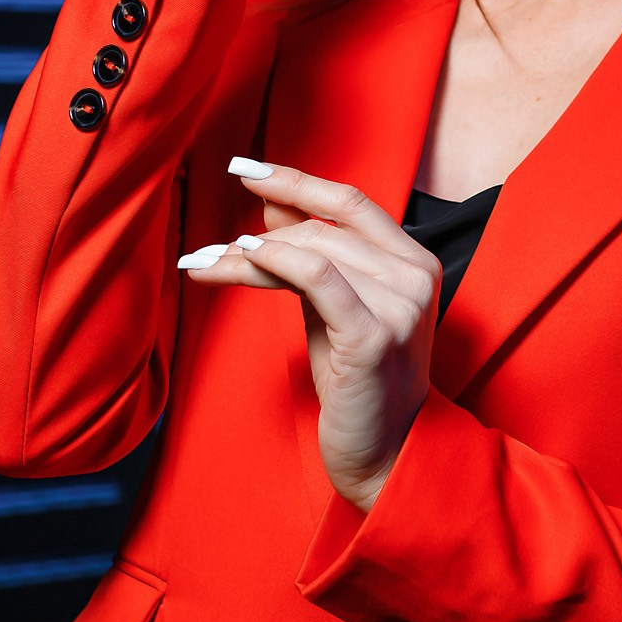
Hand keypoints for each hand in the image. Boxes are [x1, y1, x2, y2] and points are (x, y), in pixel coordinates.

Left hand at [178, 160, 439, 509]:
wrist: (385, 453)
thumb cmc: (359, 384)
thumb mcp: (334, 308)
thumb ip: (312, 255)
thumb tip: (272, 205)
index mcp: (415, 264)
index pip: (352, 202)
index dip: (297, 181)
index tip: (245, 168)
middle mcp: (415, 277)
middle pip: (324, 229)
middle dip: (258, 232)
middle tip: (206, 248)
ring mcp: (400, 306)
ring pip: (312, 251)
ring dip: (249, 254)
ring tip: (207, 264)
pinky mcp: (374, 335)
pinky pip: (316, 278)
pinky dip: (273, 263)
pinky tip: (237, 262)